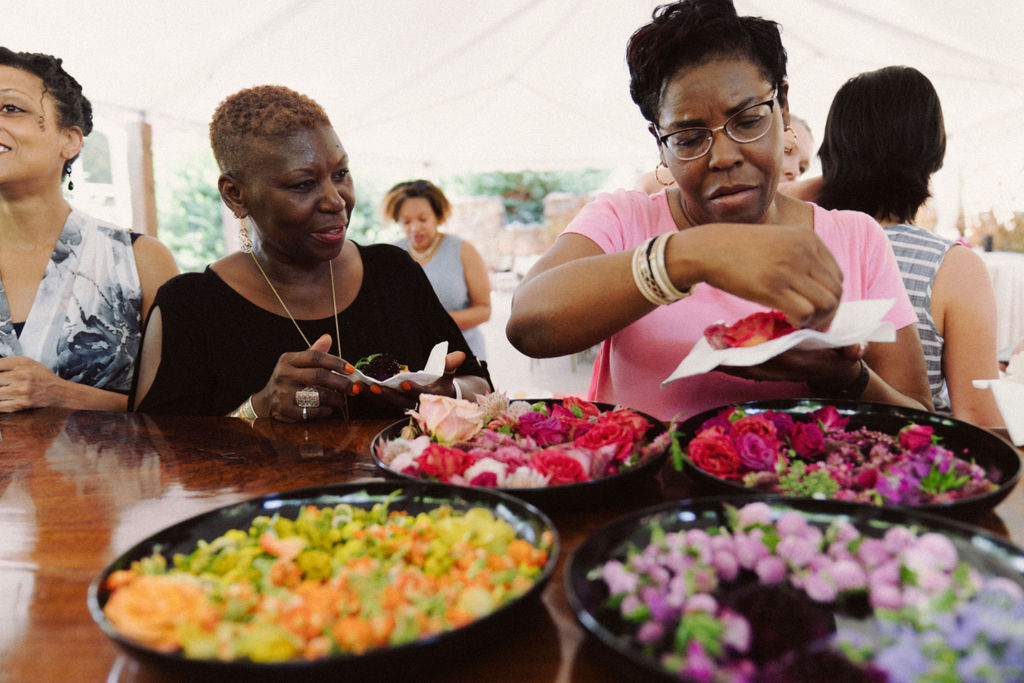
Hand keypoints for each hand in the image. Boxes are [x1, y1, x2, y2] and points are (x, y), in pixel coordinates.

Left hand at [0, 356, 66, 411]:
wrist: (58, 391)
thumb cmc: (41, 376)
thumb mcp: (26, 362)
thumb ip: (6, 363)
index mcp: (21, 364)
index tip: (0, 376)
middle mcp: (21, 376)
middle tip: (1, 384)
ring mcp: (20, 391)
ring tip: (4, 389)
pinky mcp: (21, 404)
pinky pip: (0, 405)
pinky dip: (0, 402)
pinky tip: (4, 398)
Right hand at [253, 334, 354, 421]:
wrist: (266, 401)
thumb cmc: (288, 379)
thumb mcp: (296, 363)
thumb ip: (313, 352)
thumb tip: (328, 337)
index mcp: (289, 359)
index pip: (316, 357)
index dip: (336, 362)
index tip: (351, 369)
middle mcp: (285, 374)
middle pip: (319, 376)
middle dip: (341, 382)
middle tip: (353, 388)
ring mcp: (283, 392)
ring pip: (317, 395)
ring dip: (335, 398)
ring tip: (343, 400)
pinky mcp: (285, 410)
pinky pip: (311, 410)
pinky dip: (324, 410)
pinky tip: (330, 409)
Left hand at [355, 351, 466, 412]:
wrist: (439, 398)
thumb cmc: (443, 382)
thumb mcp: (449, 373)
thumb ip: (450, 364)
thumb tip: (459, 354)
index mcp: (430, 398)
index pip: (421, 395)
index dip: (413, 390)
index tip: (403, 382)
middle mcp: (416, 405)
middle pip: (400, 402)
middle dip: (386, 395)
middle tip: (374, 387)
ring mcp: (404, 406)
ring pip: (387, 404)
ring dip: (373, 397)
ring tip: (360, 386)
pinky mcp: (394, 405)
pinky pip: (381, 402)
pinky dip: (370, 396)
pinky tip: (359, 387)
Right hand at [685, 224, 843, 330]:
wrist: (708, 248)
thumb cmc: (738, 247)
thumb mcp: (777, 240)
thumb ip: (800, 255)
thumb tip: (815, 285)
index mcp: (809, 238)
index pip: (837, 276)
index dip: (831, 297)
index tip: (816, 309)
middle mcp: (804, 252)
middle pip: (836, 292)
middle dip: (828, 313)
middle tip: (811, 323)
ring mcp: (789, 269)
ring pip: (826, 304)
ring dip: (817, 320)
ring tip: (800, 323)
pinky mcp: (772, 287)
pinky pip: (805, 313)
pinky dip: (801, 323)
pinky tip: (788, 321)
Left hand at [718, 343, 865, 384]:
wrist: (837, 374)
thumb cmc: (840, 357)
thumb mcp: (849, 353)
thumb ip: (852, 349)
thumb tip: (857, 349)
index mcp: (800, 364)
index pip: (776, 358)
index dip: (757, 353)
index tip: (736, 345)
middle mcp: (784, 371)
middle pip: (753, 365)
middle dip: (732, 357)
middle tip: (712, 341)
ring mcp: (775, 372)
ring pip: (745, 369)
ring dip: (725, 361)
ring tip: (707, 346)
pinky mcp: (767, 370)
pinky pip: (745, 370)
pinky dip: (729, 365)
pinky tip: (711, 358)